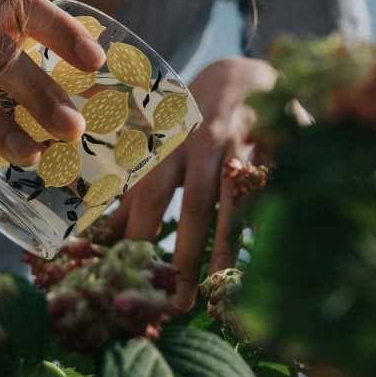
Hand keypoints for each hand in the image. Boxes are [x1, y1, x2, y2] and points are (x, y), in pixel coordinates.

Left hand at [106, 57, 277, 310]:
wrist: (241, 74)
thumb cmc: (188, 120)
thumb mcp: (156, 145)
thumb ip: (132, 187)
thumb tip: (98, 230)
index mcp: (163, 145)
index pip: (146, 194)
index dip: (134, 232)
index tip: (125, 272)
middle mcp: (199, 146)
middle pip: (190, 204)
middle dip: (181, 253)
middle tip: (173, 302)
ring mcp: (241, 147)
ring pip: (233, 203)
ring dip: (222, 250)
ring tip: (216, 291)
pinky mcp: (277, 149)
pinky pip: (271, 192)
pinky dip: (264, 224)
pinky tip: (261, 259)